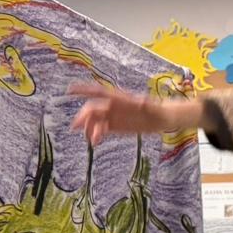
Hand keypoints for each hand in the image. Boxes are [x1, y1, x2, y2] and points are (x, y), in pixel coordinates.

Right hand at [69, 83, 201, 143]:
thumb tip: (141, 101)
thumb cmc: (156, 109)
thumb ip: (144, 104)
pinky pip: (102, 129)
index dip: (83, 90)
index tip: (70, 90)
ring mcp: (113, 116)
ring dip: (90, 128)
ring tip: (92, 140)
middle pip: (93, 109)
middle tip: (76, 127)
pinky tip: (96, 142)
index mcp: (118, 98)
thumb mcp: (151, 106)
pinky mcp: (115, 126)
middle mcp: (113, 106)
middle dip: (84, 117)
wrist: (162, 119)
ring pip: (95, 121)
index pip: (98, 92)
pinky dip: (96, 134)